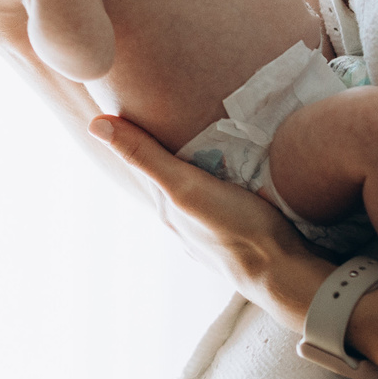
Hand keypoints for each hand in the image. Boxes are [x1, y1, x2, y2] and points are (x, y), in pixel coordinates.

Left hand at [86, 112, 331, 328]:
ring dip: (198, 170)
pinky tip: (234, 178)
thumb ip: (145, 156)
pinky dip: (221, 186)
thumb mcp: (185, 184)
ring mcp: (210, 233)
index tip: (139, 105)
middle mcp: (182, 223)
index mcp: (166, 208)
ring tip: (209, 144)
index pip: (145, 163)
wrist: (283, 273)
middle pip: (170, 178)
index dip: (141, 135)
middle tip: (176, 116)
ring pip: (196, 192)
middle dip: (170, 152)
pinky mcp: (238, 235)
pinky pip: (220, 204)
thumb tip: (94, 125)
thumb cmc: (234, 226)